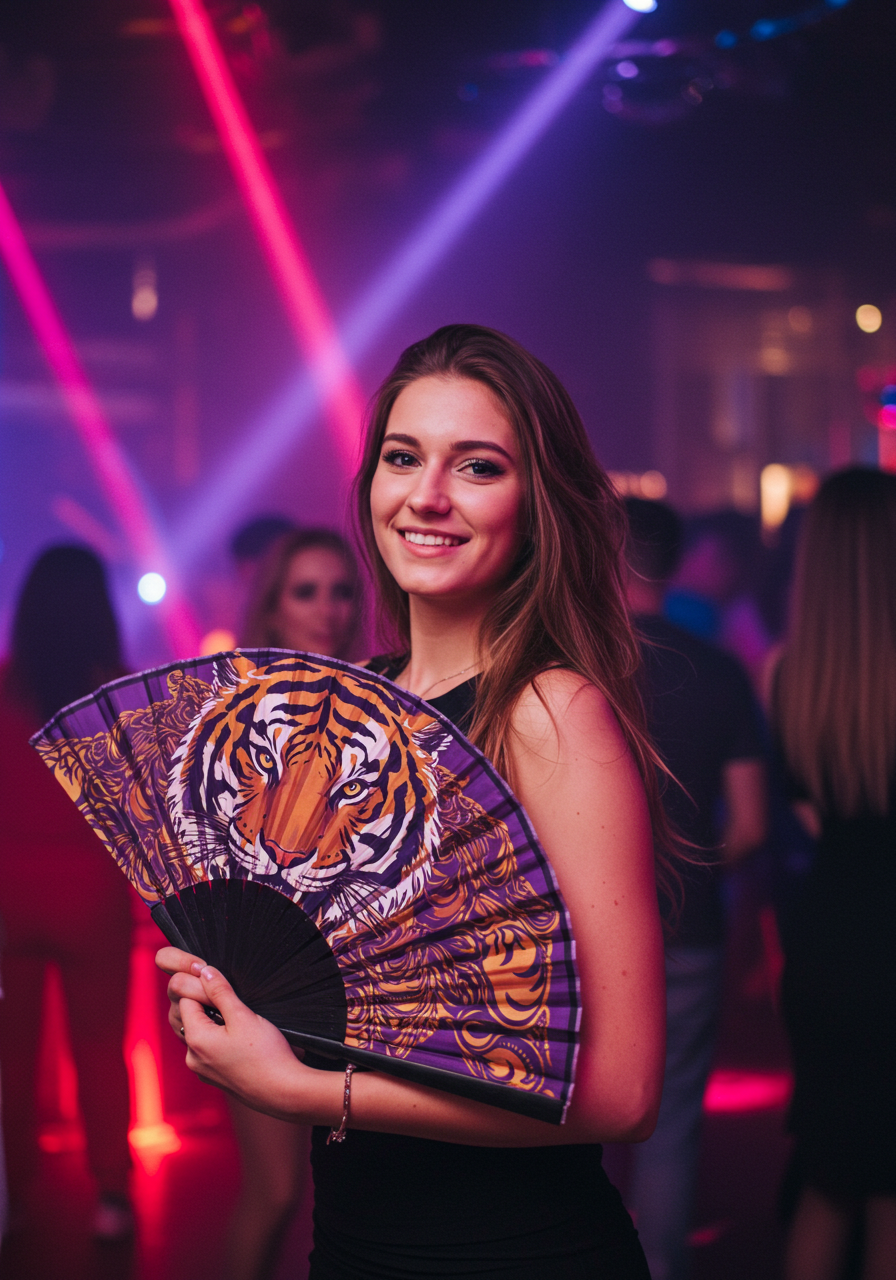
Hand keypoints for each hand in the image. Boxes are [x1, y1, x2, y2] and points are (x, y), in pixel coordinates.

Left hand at [155, 949, 310, 1117]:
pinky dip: (221, 1041)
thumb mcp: (244, 1015)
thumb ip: (220, 991)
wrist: (283, 1092)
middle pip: (192, 1016)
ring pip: (201, 1033)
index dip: (205, 989)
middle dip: (210, 1006)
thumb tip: (204, 971)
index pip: (186, 999)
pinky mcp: (214, 1078)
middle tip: (238, 1008)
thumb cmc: (266, 1054)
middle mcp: (192, 1057)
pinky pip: (209, 1050)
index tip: (226, 989)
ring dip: (216, 1024)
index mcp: (195, 1039)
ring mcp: (202, 1070)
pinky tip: (243, 1043)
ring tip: (243, 1026)